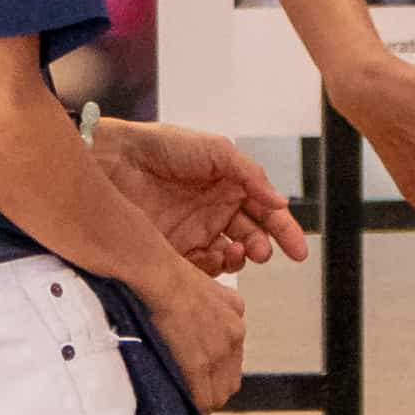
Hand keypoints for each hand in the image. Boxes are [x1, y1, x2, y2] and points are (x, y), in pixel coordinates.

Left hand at [89, 115, 305, 271]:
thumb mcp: (216, 150)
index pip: (266, 212)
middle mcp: (215, 211)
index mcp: (230, 186)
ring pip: (229, 256)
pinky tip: (214, 256)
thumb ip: (251, 175)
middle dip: (262, 247)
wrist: (116, 160)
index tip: (298, 249)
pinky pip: (201, 267)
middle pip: (252, 237)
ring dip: (239, 258)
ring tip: (237, 252)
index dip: (285, 231)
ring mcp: (194, 231)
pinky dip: (213, 268)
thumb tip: (280, 202)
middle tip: (261, 251)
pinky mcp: (173, 249)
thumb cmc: (163, 146)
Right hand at [146, 260, 248, 414]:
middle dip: (214, 387)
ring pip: (220, 392)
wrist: (162, 278)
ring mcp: (219, 352)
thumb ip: (211, 303)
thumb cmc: (170, 275)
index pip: (233, 355)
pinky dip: (195, 406)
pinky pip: (203, 398)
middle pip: (231, 378)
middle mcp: (234, 335)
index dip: (216, 369)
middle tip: (195, 390)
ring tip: (188, 401)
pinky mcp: (199, 364)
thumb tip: (201, 312)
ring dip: (205, 399)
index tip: (203, 374)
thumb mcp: (204, 283)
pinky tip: (184, 406)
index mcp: (235, 314)